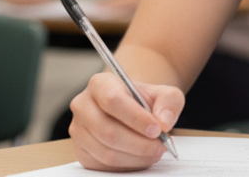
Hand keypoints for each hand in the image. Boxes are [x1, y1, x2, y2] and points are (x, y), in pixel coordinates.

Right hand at [69, 71, 184, 170]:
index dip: (135, 118)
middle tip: (160, 146)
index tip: (156, 129)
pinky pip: (103, 166)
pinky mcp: (81, 152)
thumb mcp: (164, 93)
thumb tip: (164, 122)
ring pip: (106, 152)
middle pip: (108, 131)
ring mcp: (78, 131)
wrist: (132, 109)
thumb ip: (169, 102)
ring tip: (154, 151)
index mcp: (100, 84)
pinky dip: (126, 165)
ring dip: (135, 156)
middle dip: (139, 143)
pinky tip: (141, 157)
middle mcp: (83, 106)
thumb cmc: (145, 100)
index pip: (113, 100)